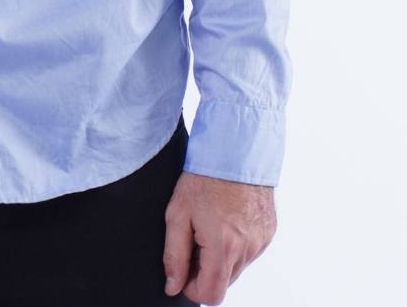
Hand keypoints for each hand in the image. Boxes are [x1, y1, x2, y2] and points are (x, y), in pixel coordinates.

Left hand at [162, 171, 276, 304]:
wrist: (234, 150)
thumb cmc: (204, 178)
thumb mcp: (177, 214)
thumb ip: (174, 256)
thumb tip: (173, 286)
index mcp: (223, 247)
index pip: (211, 295)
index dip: (192, 288)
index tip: (185, 268)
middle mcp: (248, 248)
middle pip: (224, 282)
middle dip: (206, 270)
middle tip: (195, 238)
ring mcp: (261, 240)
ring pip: (238, 267)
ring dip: (222, 257)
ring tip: (211, 224)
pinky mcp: (269, 231)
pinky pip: (250, 251)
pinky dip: (237, 244)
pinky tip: (226, 219)